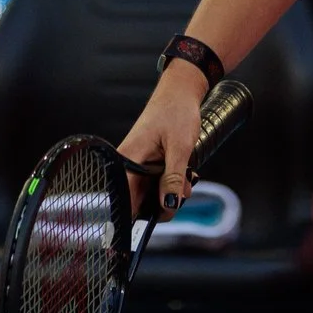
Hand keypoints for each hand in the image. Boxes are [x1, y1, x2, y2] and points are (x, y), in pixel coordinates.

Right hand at [116, 61, 209, 218]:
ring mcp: (137, 165)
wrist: (180, 91)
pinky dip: (170, 184)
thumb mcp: (180, 147)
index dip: (138, 219)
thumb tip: (169, 205)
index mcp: (127, 161)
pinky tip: (183, 175)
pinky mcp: (146, 164)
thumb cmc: (177, 111)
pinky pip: (156, 184)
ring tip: (187, 179)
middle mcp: (127, 166)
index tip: (156, 221)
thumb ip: (173, 178)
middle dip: (164, 204)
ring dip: (170, 194)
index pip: (125, 203)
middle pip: (139, 203)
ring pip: (150, 195)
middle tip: (183, 192)